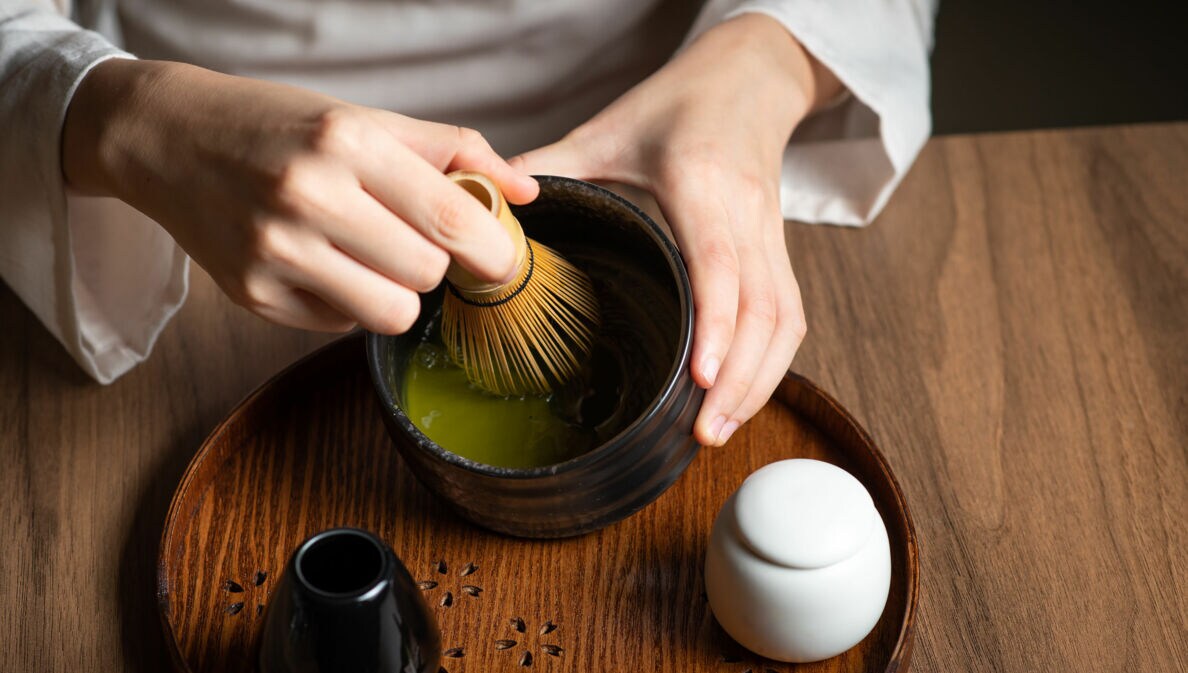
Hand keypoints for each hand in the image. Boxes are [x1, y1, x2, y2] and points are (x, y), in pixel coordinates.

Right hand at [63, 59, 537, 333]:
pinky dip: (348, 303)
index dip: (490, 249)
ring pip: (392, 314)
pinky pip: (343, 326)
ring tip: (373, 258)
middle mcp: (308, 198)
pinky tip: (323, 265)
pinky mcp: (253, 296)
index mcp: (346, 144)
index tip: (502, 259)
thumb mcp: (365, 119)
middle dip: (435, 264)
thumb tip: (525, 192)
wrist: (168, 140)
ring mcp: (275, 253)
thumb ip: (452, 151)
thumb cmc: (277, 127)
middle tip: (413, 241)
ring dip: (398, 293)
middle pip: (427, 273)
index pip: (448, 216)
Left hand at [513, 14, 839, 445]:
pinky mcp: (781, 250)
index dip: (715, 324)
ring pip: (786, 320)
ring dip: (761, 381)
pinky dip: (771, 363)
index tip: (700, 379)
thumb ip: (549, 167)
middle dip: (741, 379)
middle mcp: (745, 213)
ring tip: (720, 430)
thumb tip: (491, 211)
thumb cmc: (678, 102)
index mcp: (700, 180)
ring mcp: (771, 234)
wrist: (750, 76)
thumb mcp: (606, 127)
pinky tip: (742, 396)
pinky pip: (789, 315)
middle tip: (704, 433)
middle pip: (764, 308)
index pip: (719, 262)